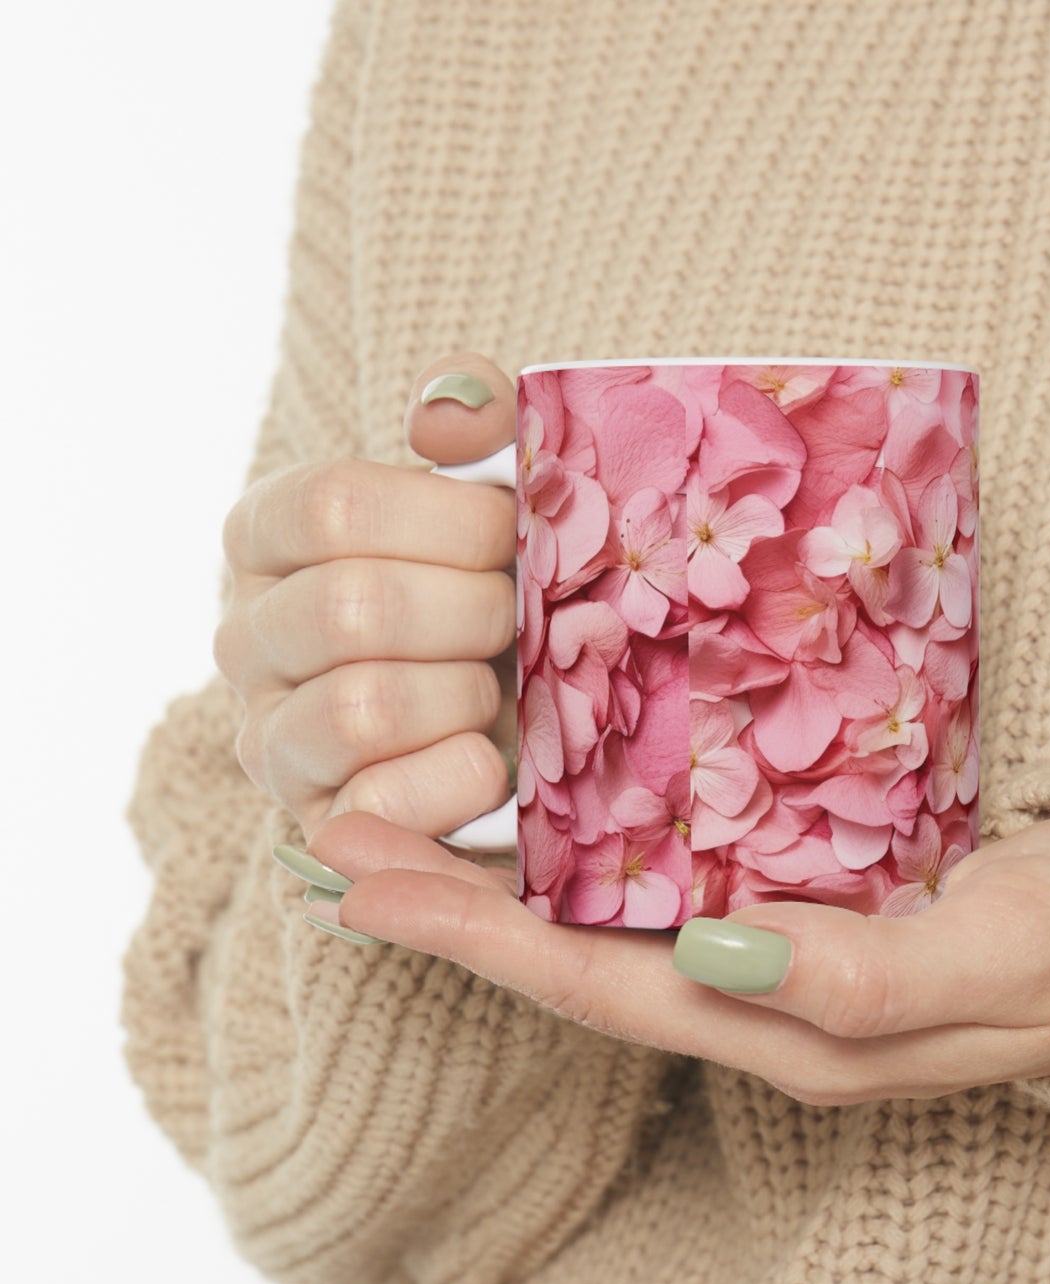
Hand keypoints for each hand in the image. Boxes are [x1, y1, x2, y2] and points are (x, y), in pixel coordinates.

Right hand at [215, 353, 518, 844]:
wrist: (522, 714)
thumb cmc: (499, 587)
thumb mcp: (500, 493)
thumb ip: (484, 425)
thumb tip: (447, 413)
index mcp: (271, 536)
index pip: (331, 506)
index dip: (448, 521)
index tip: (512, 535)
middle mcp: (247, 635)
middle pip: (351, 608)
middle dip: (474, 614)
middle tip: (521, 620)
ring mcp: (271, 738)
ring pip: (360, 708)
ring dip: (466, 695)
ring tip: (501, 689)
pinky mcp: (317, 822)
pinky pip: (378, 805)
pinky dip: (458, 779)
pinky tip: (493, 760)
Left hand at [298, 808, 1049, 1104]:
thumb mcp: (998, 958)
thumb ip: (863, 973)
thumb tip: (717, 951)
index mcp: (791, 1025)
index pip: (601, 986)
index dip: (478, 939)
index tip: (364, 884)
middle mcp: (764, 993)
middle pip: (577, 955)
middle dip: (453, 905)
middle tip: (338, 836)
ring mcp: (781, 945)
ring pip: (613, 917)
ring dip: (505, 872)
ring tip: (407, 811)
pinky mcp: (811, 890)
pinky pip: (676, 874)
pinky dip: (596, 839)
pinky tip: (556, 789)